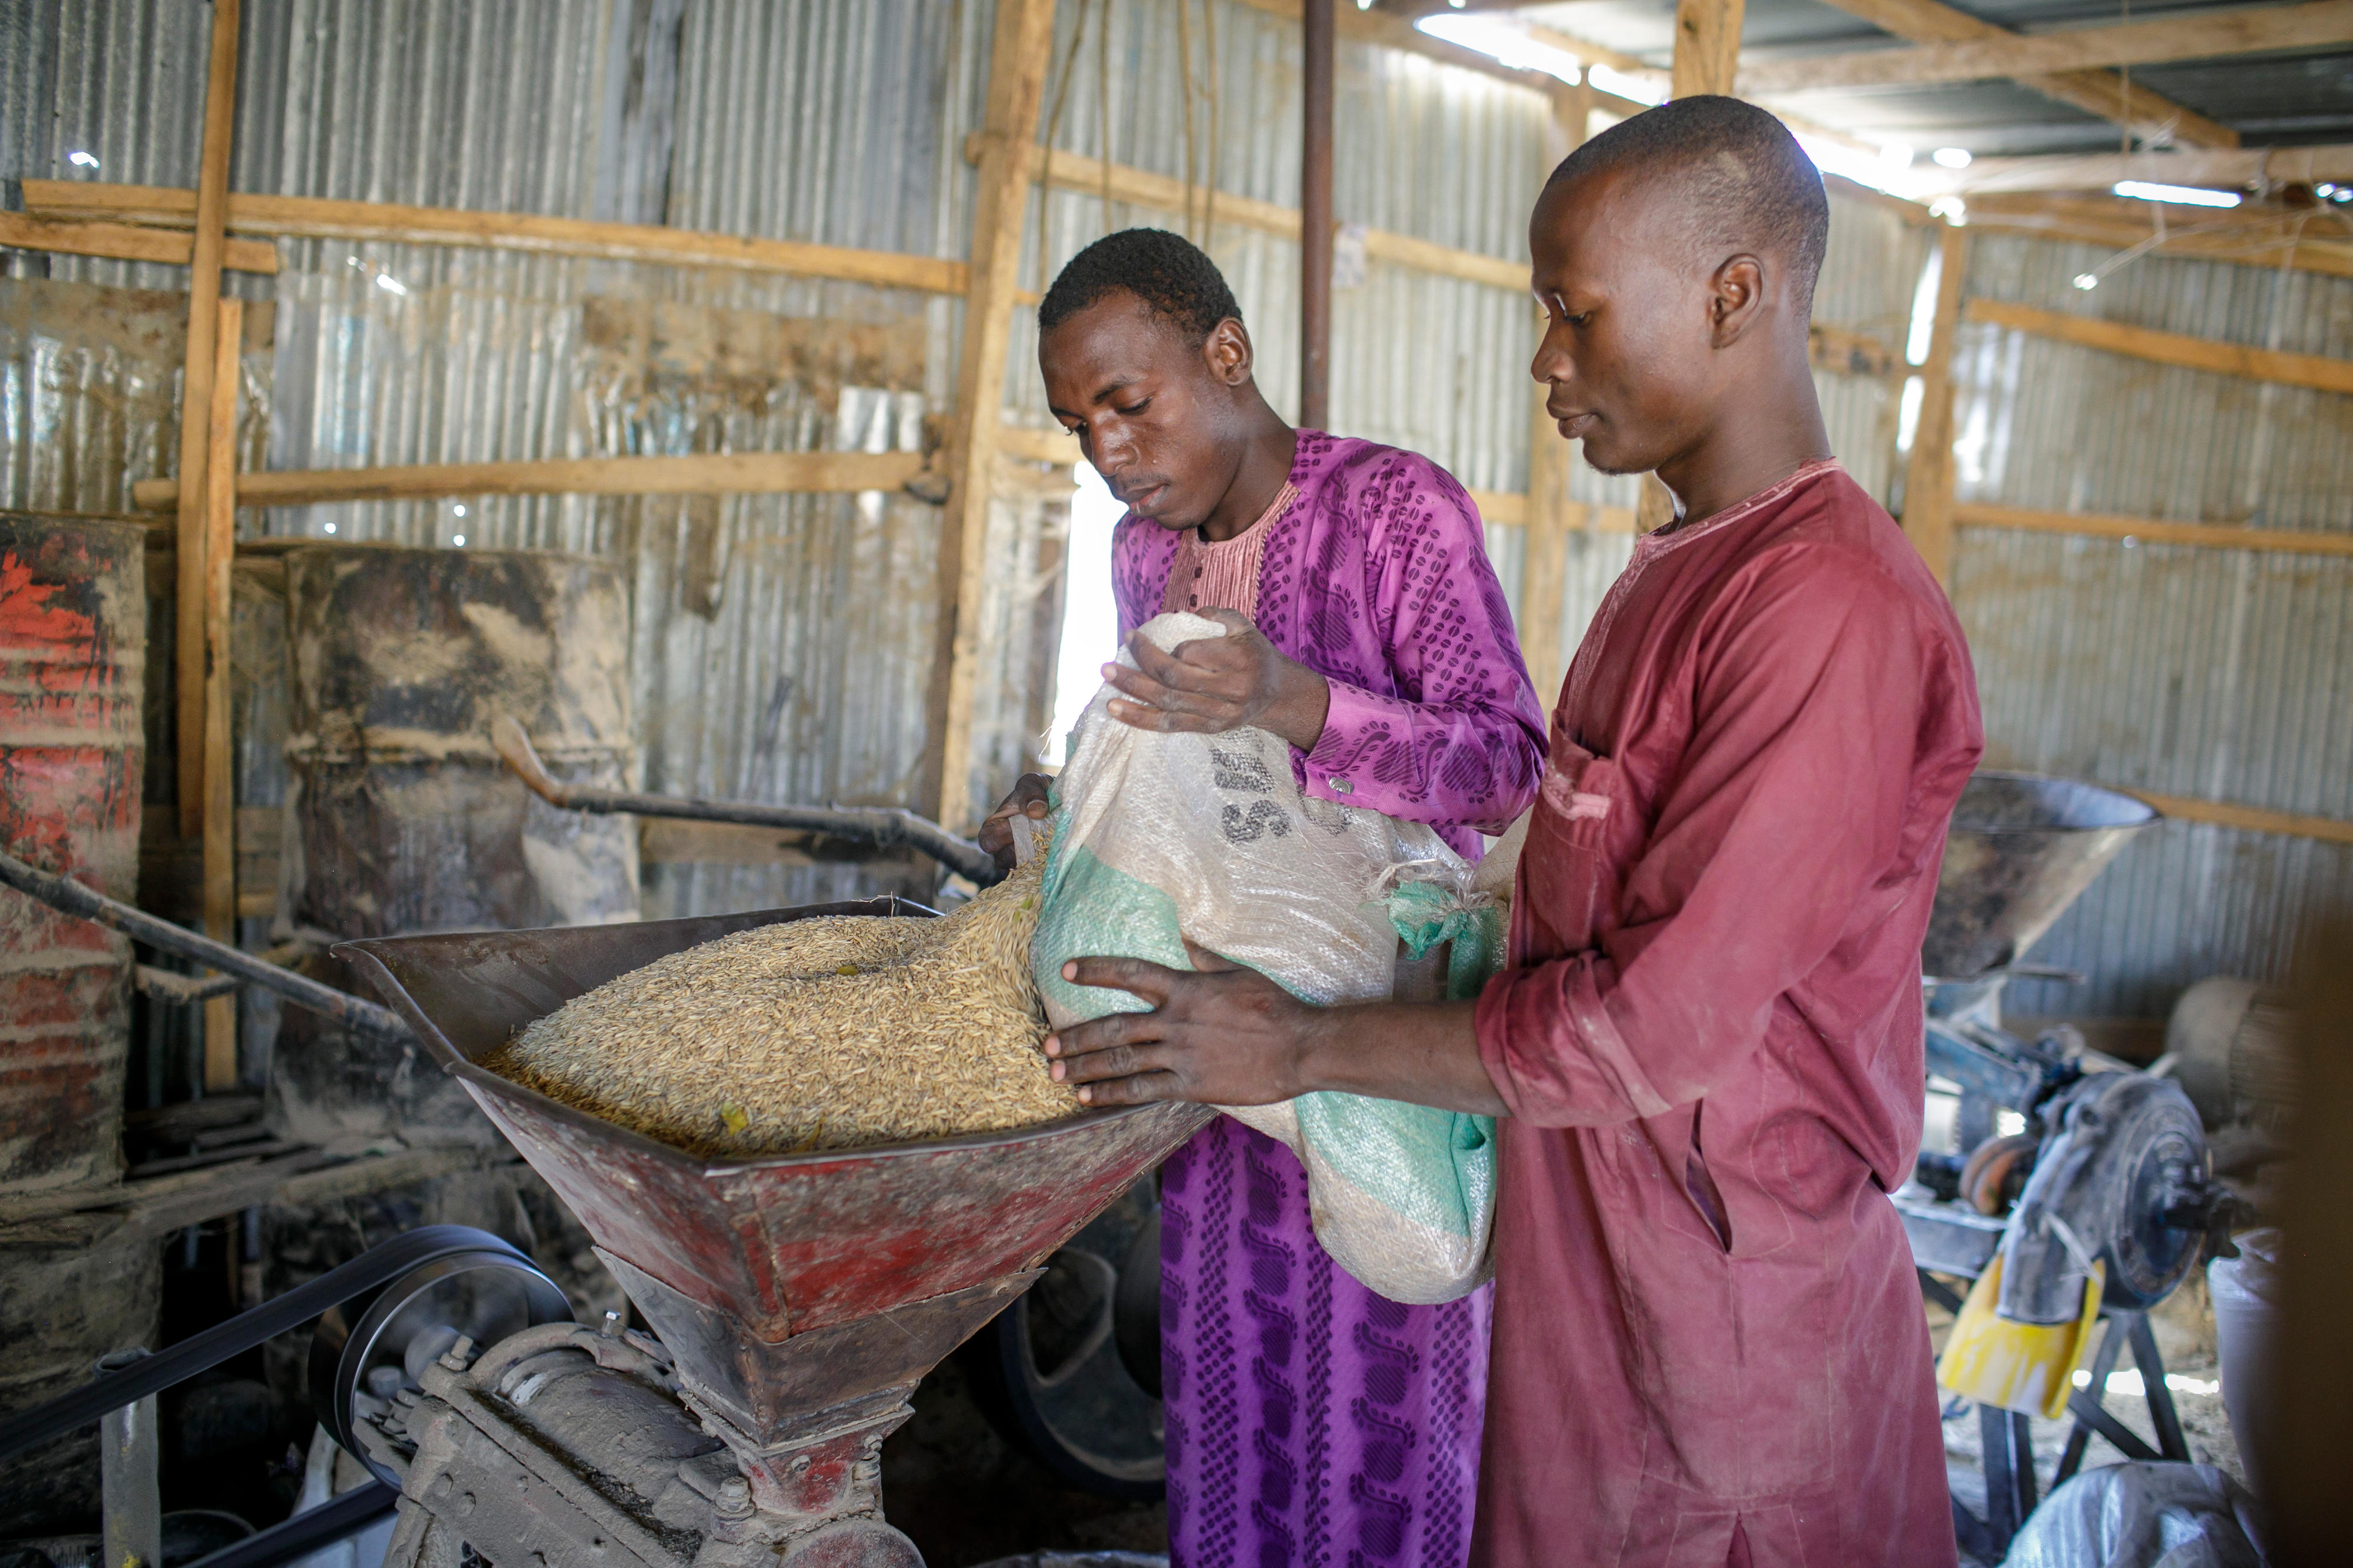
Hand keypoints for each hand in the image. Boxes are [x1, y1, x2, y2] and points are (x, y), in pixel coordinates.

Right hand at [977, 773, 1051, 872]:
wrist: (1063, 799)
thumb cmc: (1040, 790)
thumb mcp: (1033, 782)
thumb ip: (1030, 791)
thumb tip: (1035, 810)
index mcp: (996, 825)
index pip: (987, 841)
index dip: (998, 838)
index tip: (1014, 827)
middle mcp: (1006, 844)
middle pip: (1002, 860)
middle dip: (1018, 851)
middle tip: (1037, 839)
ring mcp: (1023, 856)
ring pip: (1022, 868)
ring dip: (1035, 859)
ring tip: (1051, 844)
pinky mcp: (1041, 863)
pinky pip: (1040, 871)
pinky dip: (1048, 865)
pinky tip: (1059, 852)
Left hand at [1043, 943, 1325, 1106]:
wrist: (1300, 1047)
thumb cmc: (1273, 1006)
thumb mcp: (1237, 973)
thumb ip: (1204, 959)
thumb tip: (1185, 939)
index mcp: (1185, 988)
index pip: (1131, 973)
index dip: (1097, 970)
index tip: (1067, 970)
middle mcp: (1175, 1021)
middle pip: (1113, 1026)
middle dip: (1076, 1036)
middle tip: (1046, 1045)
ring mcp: (1180, 1055)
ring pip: (1121, 1061)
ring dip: (1084, 1067)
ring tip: (1055, 1074)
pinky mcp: (1190, 1085)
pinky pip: (1141, 1090)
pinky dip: (1111, 1093)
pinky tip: (1087, 1097)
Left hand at [1103, 609, 1331, 750]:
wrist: (1276, 693)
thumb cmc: (1253, 653)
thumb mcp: (1242, 626)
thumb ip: (1214, 615)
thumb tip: (1180, 617)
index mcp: (1240, 659)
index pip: (1191, 653)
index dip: (1166, 647)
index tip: (1148, 638)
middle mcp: (1231, 689)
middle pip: (1175, 679)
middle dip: (1140, 664)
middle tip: (1114, 653)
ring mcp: (1220, 713)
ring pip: (1168, 704)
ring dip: (1133, 691)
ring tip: (1107, 677)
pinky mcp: (1209, 729)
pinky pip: (1170, 726)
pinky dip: (1140, 718)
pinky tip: (1116, 709)